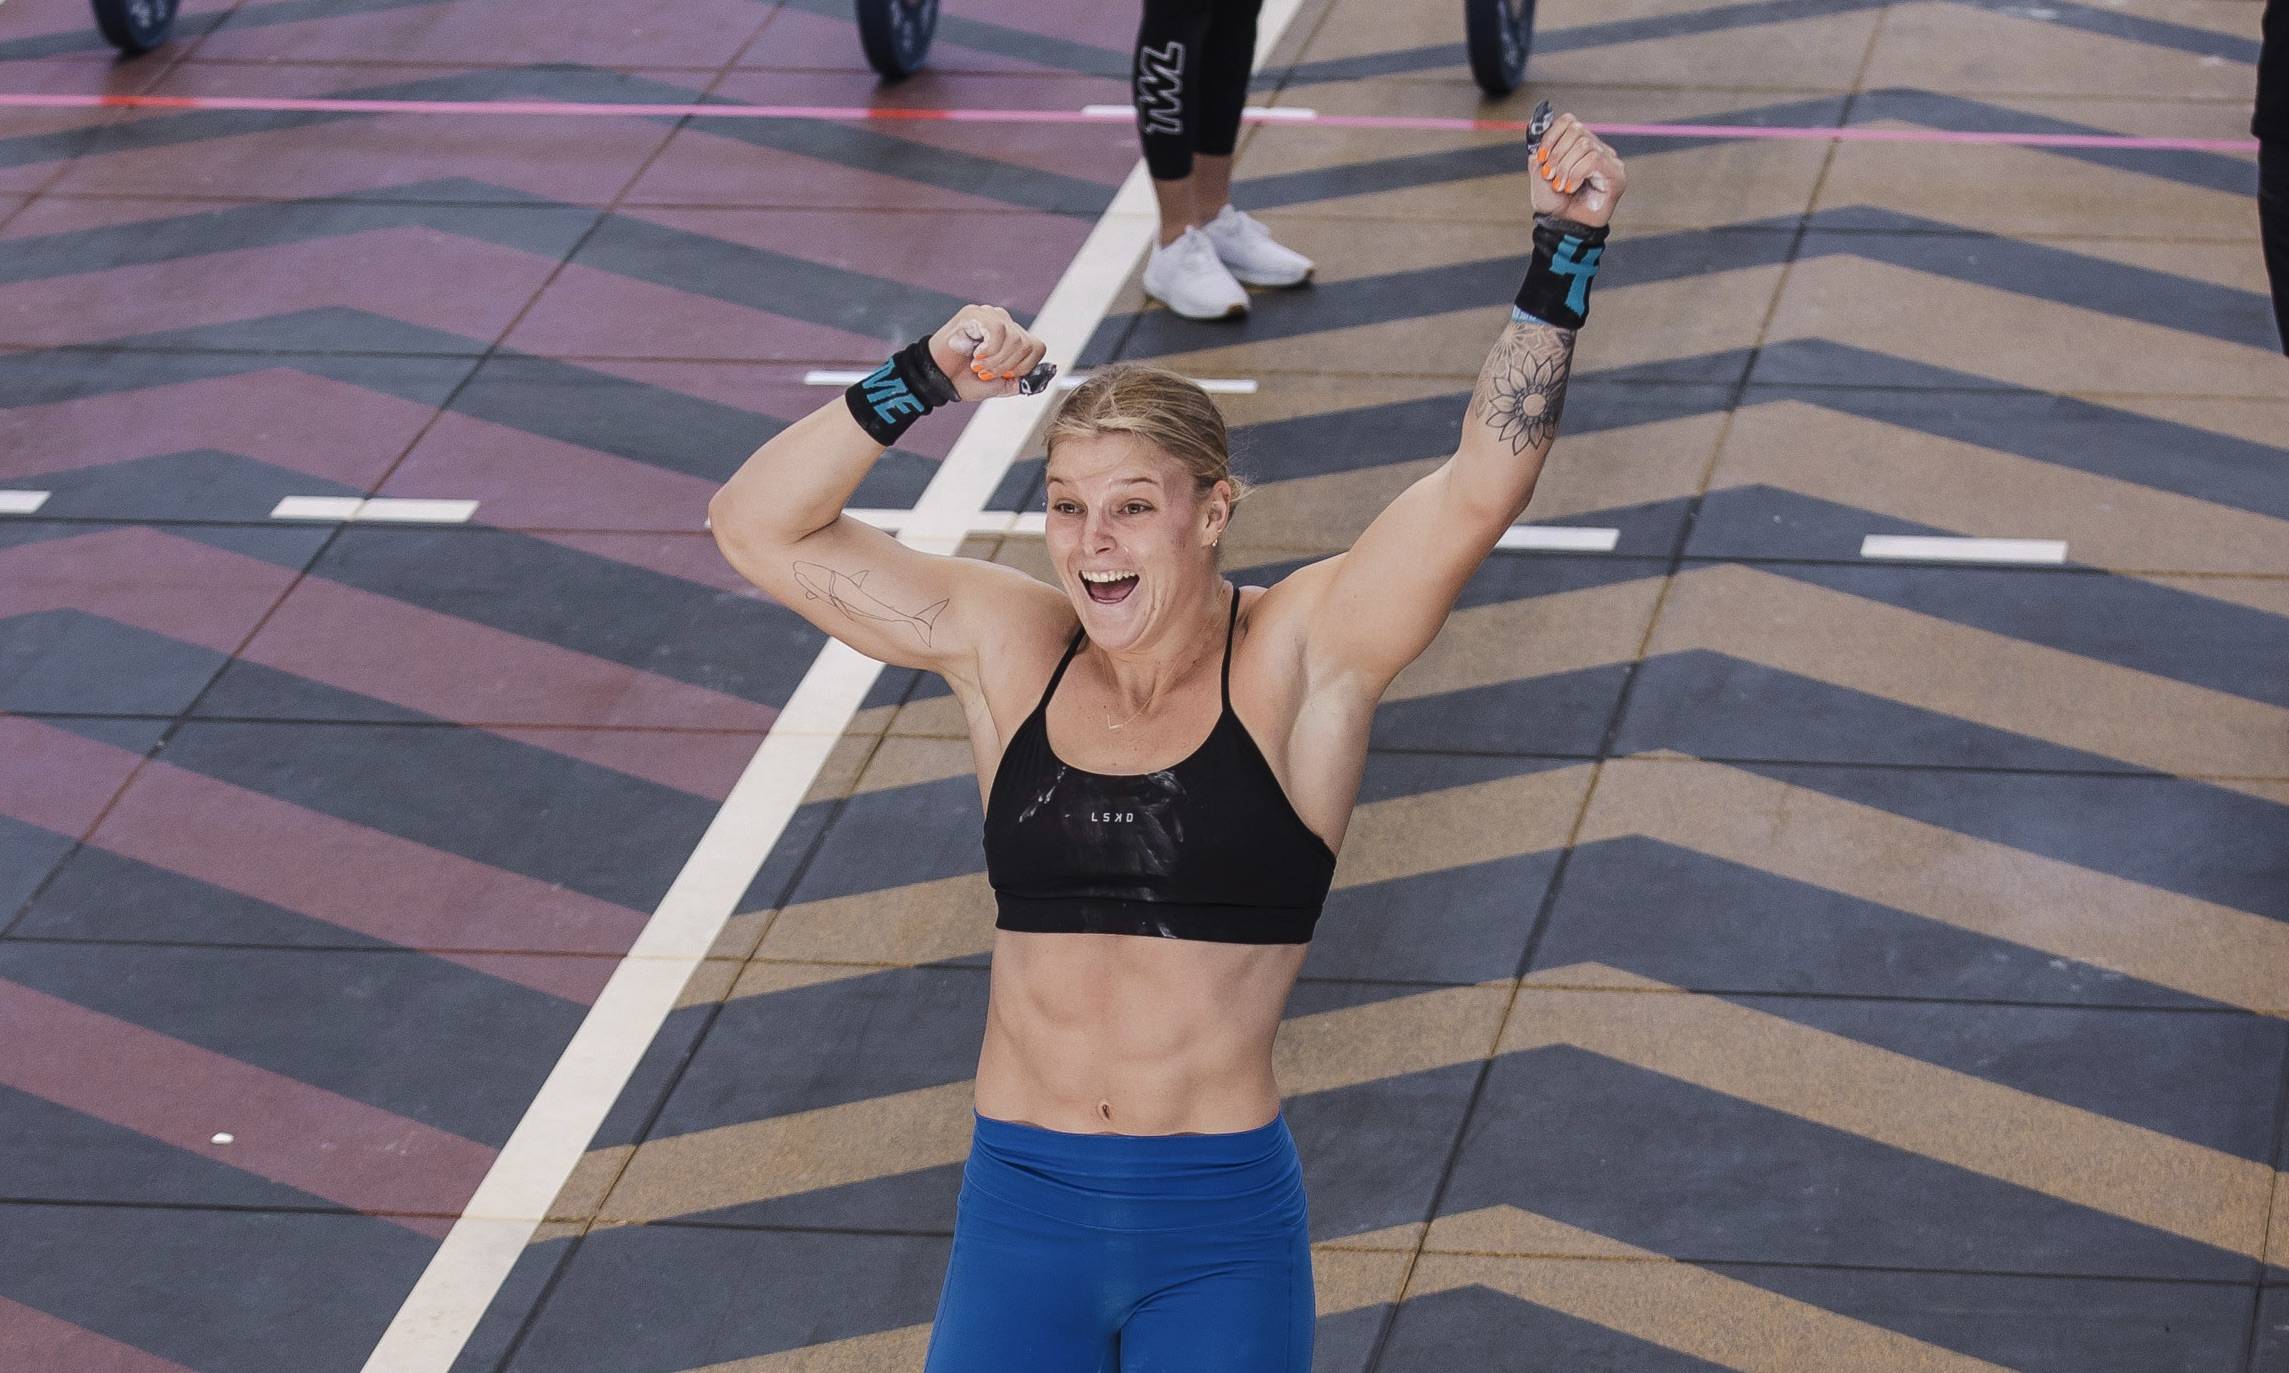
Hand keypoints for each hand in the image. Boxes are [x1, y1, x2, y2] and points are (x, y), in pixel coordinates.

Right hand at [929, 305, 1048, 401]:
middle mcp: (1005, 323)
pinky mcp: (976, 313)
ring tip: (977, 364)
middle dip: (1007, 366)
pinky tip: (975, 354)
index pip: (1036, 347)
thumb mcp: (996, 386)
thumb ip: (1017, 383)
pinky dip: (989, 349)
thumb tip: (1036, 380)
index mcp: (1012, 339)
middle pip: (1026, 345)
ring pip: (1014, 339)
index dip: (1025, 366)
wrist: (937, 377)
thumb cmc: (962, 379)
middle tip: (985, 372)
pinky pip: (998, 330)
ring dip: (995, 360)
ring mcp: (991, 315)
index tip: (1005, 376)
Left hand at [1528, 113, 1624, 227]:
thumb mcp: (1539, 175)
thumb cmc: (1555, 203)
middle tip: (1549, 175)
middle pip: (1577, 130)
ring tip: (1560, 186)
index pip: (1569, 121)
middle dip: (1557, 153)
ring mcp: (1609, 160)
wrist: (1564, 227)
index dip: (1552, 134)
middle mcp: (1596, 149)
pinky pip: (1594, 159)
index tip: (1541, 156)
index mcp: (1578, 146)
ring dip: (1566, 167)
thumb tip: (1538, 132)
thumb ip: (1540, 153)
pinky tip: (1572, 187)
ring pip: (1585, 145)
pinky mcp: (1616, 173)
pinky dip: (1577, 173)